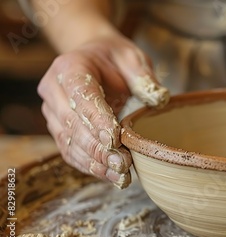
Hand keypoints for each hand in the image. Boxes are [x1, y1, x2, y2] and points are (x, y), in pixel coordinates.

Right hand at [38, 34, 168, 188]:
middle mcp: (54, 90)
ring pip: (69, 143)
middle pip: (73, 124)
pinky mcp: (58, 129)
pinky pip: (70, 152)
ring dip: (95, 163)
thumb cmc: (114, 60)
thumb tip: (161, 99)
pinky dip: (91, 167)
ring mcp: (52, 112)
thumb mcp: (132, 59)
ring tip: (121, 176)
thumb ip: (144, 78)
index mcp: (70, 67)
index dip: (97, 119)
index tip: (114, 139)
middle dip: (99, 147)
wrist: (94, 59)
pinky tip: (112, 177)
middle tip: (124, 163)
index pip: (81, 96)